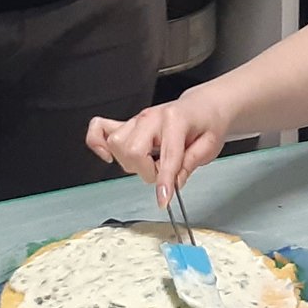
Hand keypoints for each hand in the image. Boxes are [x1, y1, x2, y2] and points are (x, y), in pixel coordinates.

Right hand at [85, 93, 230, 204]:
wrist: (203, 106)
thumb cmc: (207, 123)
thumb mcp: (210, 146)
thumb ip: (190, 164)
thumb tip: (173, 184)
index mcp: (176, 120)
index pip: (167, 156)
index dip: (164, 182)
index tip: (162, 200)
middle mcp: (152, 117)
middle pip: (133, 150)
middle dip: (146, 171)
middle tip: (161, 173)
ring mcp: (137, 119)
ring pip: (116, 144)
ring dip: (130, 162)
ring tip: (148, 163)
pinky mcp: (127, 123)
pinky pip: (99, 129)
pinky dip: (97, 143)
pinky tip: (107, 155)